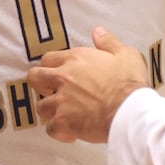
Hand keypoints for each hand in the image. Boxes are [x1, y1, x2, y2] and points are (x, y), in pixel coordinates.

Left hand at [27, 27, 148, 144]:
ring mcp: (60, 101)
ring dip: (51, 111)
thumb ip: (109, 42)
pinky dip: (59, 132)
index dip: (52, 66)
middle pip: (34, 78)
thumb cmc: (130, 82)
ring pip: (40, 106)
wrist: (130, 111)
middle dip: (39, 85)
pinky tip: (71, 133)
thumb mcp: (126, 54)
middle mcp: (63, 77)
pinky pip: (51, 129)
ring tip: (64, 115)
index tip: (60, 74)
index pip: (49, 58)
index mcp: (75, 59)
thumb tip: (97, 31)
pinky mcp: (63, 122)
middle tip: (51, 92)